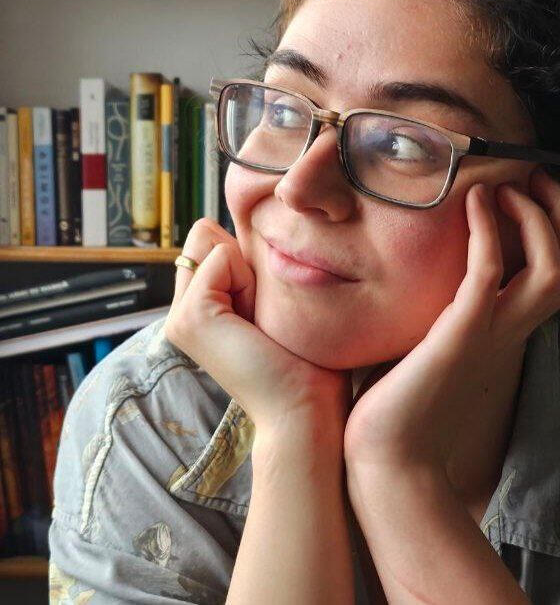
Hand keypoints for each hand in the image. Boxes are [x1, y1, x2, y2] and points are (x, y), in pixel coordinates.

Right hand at [163, 219, 350, 439]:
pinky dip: (248, 278)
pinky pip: (220, 257)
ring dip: (248, 268)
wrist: (305, 409)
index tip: (268, 303)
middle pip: (205, 234)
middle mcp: (181, 310)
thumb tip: (235, 225)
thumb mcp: (272, 298)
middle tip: (265, 309)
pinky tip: (256, 322)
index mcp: (199, 306)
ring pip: (210, 240)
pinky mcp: (190, 317)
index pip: (210, 239)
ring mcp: (180, 316)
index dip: (248, 256)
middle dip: (244, 258)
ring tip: (262, 316)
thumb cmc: (305, 358)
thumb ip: (248, 266)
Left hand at [343, 167, 559, 470]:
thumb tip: (440, 256)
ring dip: (539, 218)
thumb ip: (456, 299)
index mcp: (515, 326)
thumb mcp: (443, 334)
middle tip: (533, 179)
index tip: (537, 189)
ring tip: (505, 188)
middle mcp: (516, 328)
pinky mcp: (461, 333)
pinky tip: (473, 203)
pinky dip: (488, 231)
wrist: (390, 452)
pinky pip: (490, 272)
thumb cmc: (406, 393)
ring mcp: (493, 331)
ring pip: (557, 268)